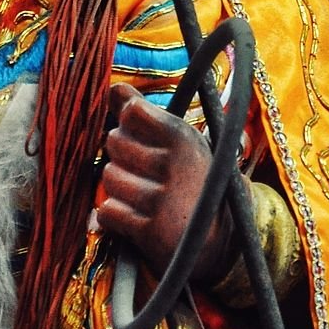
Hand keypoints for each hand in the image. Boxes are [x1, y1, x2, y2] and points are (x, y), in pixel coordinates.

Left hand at [98, 84, 231, 283]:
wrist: (221, 239)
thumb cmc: (195, 182)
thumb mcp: (182, 143)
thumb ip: (145, 114)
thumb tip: (114, 89)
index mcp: (185, 138)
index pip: (132, 112)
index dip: (130, 124)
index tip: (144, 138)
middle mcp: (175, 165)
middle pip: (114, 141)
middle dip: (122, 155)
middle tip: (144, 169)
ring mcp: (162, 199)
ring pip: (108, 177)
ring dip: (119, 187)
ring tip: (141, 193)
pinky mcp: (150, 231)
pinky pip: (107, 212)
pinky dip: (115, 215)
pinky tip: (135, 215)